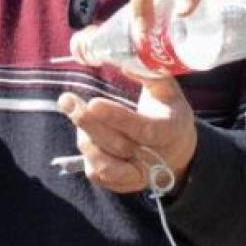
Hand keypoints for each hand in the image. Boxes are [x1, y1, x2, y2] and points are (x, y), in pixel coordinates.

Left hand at [57, 77, 197, 195]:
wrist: (178, 150)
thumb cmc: (168, 112)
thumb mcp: (167, 90)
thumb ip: (150, 75)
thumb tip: (124, 62)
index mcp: (170, 131)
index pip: (143, 129)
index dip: (117, 118)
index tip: (93, 102)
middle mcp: (156, 159)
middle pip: (119, 146)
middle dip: (89, 124)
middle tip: (67, 101)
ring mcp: (140, 175)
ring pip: (106, 166)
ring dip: (85, 139)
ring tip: (75, 113)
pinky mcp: (125, 184)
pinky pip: (99, 175)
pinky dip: (87, 155)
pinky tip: (85, 134)